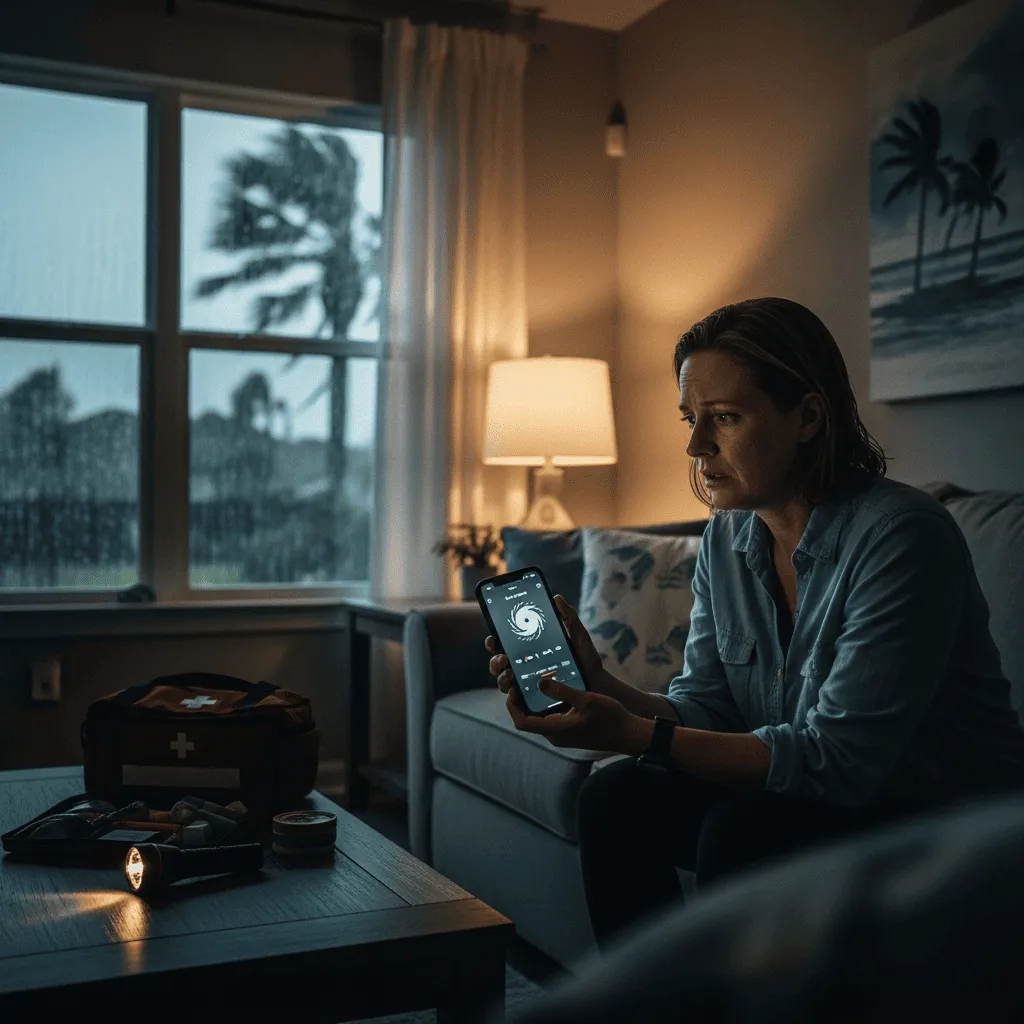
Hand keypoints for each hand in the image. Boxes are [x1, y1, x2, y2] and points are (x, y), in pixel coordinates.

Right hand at [485, 593, 608, 695]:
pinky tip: (516, 690)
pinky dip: (512, 695)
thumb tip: (556, 597)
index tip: (494, 637)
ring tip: (510, 673)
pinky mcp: (534, 698)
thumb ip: (568, 616)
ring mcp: (528, 682)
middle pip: (498, 662)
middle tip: (503, 657)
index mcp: (530, 648)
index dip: (494, 640)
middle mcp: (524, 665)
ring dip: (501, 676)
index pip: (505, 643)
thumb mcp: (578, 634)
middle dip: (495, 660)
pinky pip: (517, 699)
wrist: (598, 683)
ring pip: (503, 681)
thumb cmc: (586, 658)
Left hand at [505, 676, 652, 753]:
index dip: (512, 705)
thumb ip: (562, 691)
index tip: (513, 687)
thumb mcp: (586, 699)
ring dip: (533, 702)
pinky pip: (550, 718)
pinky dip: (545, 705)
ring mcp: (562, 735)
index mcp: (555, 730)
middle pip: (527, 719)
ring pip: (538, 718)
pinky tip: (552, 689)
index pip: (522, 722)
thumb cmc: (609, 717)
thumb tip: (539, 682)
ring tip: (533, 680)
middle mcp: (554, 735)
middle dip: (520, 701)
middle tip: (520, 679)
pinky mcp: (569, 732)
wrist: (629, 734)